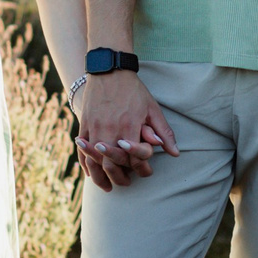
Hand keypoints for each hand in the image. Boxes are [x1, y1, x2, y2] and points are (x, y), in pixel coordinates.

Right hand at [74, 71, 176, 190]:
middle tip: (126, 184)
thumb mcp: (152, 108)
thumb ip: (163, 132)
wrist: (109, 70)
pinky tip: (91, 173)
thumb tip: (175, 153)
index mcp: (130, 125)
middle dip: (119, 178)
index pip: (134, 157)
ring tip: (107, 186)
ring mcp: (95, 127)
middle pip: (112, 163)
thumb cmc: (133, 90)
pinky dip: (86, 164)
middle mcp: (110, 129)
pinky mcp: (84, 124)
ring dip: (100, 177)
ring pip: (94, 160)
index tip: (145, 173)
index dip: (140, 168)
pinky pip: (82, 150)